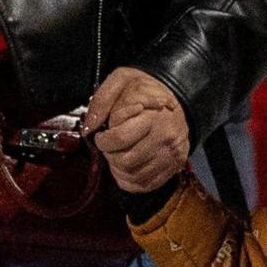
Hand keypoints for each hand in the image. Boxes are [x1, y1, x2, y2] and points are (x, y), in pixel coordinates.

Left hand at [86, 67, 189, 190]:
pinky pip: (146, 184)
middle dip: (110, 156)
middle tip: (110, 147)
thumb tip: (89, 128)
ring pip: (134, 176)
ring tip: (118, 155)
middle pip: (125, 161)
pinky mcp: (175, 165)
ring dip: (119, 169)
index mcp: (153, 116)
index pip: (119, 139)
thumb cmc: (146, 89)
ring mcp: (172, 154)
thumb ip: (102, 101)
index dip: (103, 141)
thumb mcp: (121, 81)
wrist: (177, 95)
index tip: (102, 136)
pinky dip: (131, 180)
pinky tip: (127, 167)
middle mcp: (166, 138)